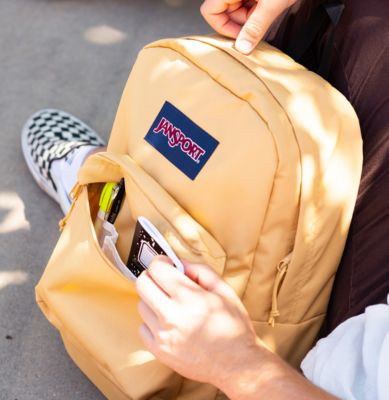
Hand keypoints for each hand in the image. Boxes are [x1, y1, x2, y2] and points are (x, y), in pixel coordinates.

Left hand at [135, 256, 258, 386]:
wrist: (237, 364)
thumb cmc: (233, 327)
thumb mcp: (224, 291)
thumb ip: (201, 271)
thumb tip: (180, 263)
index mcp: (188, 297)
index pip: (157, 269)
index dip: (161, 262)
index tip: (167, 264)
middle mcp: (171, 315)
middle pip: (142, 284)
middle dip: (152, 276)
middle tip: (165, 280)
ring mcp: (163, 335)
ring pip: (141, 305)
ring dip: (152, 299)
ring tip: (170, 304)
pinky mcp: (159, 351)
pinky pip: (143, 327)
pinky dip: (152, 321)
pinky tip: (168, 322)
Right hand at [200, 0, 296, 53]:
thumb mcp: (272, 5)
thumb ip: (255, 27)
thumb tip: (242, 48)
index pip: (210, 12)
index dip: (222, 27)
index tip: (240, 35)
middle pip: (223, 12)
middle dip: (240, 22)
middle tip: (258, 23)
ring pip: (236, 9)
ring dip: (249, 17)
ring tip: (266, 12)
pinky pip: (246, 3)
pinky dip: (255, 10)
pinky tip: (268, 7)